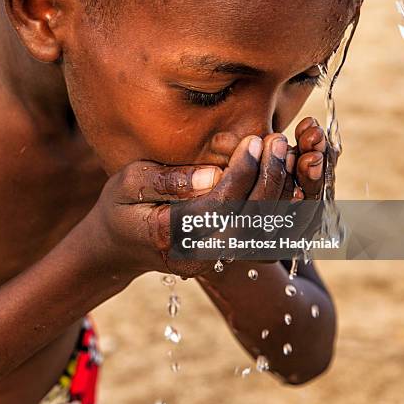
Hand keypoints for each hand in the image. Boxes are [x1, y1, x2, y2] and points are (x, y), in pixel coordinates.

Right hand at [88, 133, 297, 277]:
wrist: (118, 245)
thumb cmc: (119, 206)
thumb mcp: (128, 183)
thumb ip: (166, 180)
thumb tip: (212, 174)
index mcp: (168, 236)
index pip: (218, 206)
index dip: (241, 173)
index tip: (253, 141)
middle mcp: (196, 256)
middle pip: (248, 223)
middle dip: (269, 179)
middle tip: (277, 142)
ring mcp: (213, 262)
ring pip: (263, 234)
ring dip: (280, 194)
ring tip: (285, 155)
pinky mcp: (225, 258)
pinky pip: (261, 237)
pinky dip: (279, 209)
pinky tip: (284, 178)